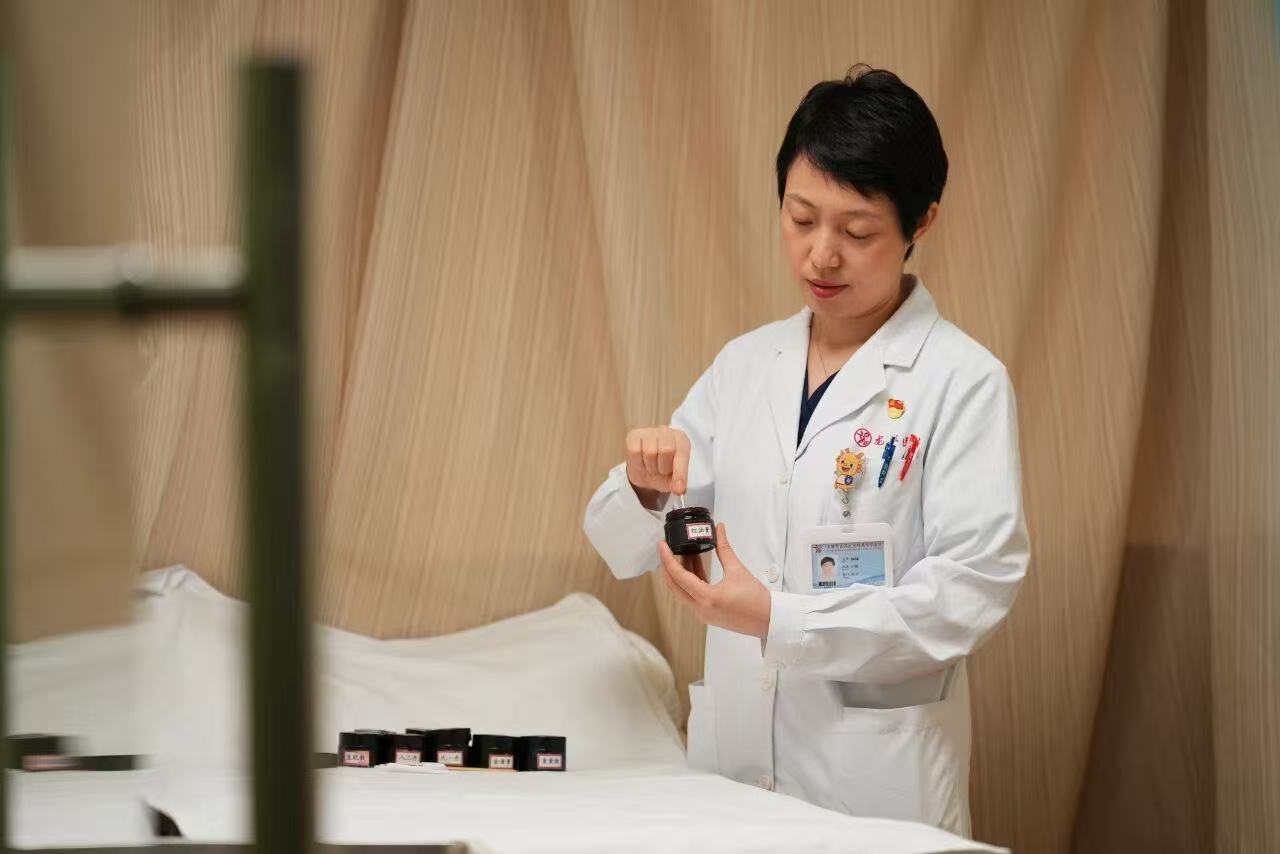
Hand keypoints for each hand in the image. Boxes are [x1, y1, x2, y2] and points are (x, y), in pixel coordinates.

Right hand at [625, 426, 690, 502]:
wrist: (645, 472)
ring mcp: (649, 432)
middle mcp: (666, 432)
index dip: (680, 471)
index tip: (679, 487)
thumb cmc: (662, 471)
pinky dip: (638, 462)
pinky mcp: (634, 435)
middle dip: (663, 468)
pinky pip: (635, 451)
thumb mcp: (673, 480)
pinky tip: (641, 462)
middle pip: (666, 450)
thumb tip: (679, 489)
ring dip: (650, 467)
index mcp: (681, 440)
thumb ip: (678, 484)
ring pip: (650, 451)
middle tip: (661, 471)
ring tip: (651, 467)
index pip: (681, 453)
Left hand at [658, 523, 770, 639]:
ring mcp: (702, 614)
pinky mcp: (707, 614)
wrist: (769, 620)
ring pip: (683, 591)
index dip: (667, 559)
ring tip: (686, 552)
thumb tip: (719, 529)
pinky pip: (692, 596)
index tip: (662, 545)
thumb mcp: (737, 570)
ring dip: (682, 572)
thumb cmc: (757, 600)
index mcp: (706, 598)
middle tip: (669, 548)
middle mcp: (700, 609)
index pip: (678, 576)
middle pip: (675, 586)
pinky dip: (691, 581)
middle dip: (670, 566)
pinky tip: (696, 566)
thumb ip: (724, 548)